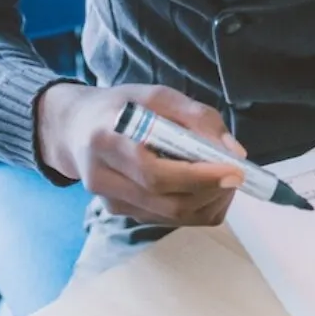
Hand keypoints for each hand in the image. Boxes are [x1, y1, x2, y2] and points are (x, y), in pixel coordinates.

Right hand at [35, 82, 246, 227]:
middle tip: (238, 174)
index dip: (200, 177)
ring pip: (172, 217)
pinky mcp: (121, 213)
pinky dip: (196, 206)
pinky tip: (205, 186)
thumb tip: (234, 152)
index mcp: (106, 140)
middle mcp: (102, 178)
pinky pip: (169, 219)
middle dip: (212, 191)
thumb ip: (197, 117)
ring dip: (209, 201)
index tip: (235, 170)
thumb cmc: (120, 107)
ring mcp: (110, 202)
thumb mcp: (156, 96)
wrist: (75, 128)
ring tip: (224, 177)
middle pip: (167, 202)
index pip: (156, 173)